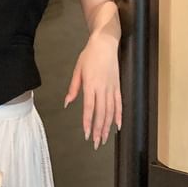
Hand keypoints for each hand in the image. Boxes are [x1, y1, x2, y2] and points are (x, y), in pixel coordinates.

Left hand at [63, 34, 121, 149]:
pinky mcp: (118, 86)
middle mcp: (103, 88)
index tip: (87, 134)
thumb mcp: (77, 70)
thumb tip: (67, 103)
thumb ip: (73, 88)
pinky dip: (119, 115)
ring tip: (104, 138)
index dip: (88, 122)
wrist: (105, 43)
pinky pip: (119, 103)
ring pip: (111, 111)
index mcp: (91, 84)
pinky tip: (118, 126)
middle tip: (96, 143)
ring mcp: (112, 88)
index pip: (89, 108)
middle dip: (99, 130)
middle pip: (101, 113)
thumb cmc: (90, 55)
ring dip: (108, 126)